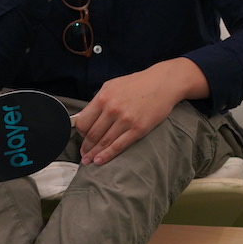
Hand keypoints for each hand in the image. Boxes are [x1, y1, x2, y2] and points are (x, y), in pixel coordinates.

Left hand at [72, 59, 207, 165]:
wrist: (163, 83)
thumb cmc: (138, 83)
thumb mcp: (112, 85)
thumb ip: (98, 100)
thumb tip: (85, 116)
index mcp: (104, 97)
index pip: (83, 121)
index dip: (79, 133)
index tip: (80, 138)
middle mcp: (112, 109)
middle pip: (92, 134)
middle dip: (85, 146)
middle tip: (82, 153)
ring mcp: (125, 120)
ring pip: (104, 142)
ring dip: (93, 154)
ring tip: (88, 160)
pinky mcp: (138, 129)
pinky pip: (119, 146)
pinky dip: (107, 155)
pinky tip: (100, 160)